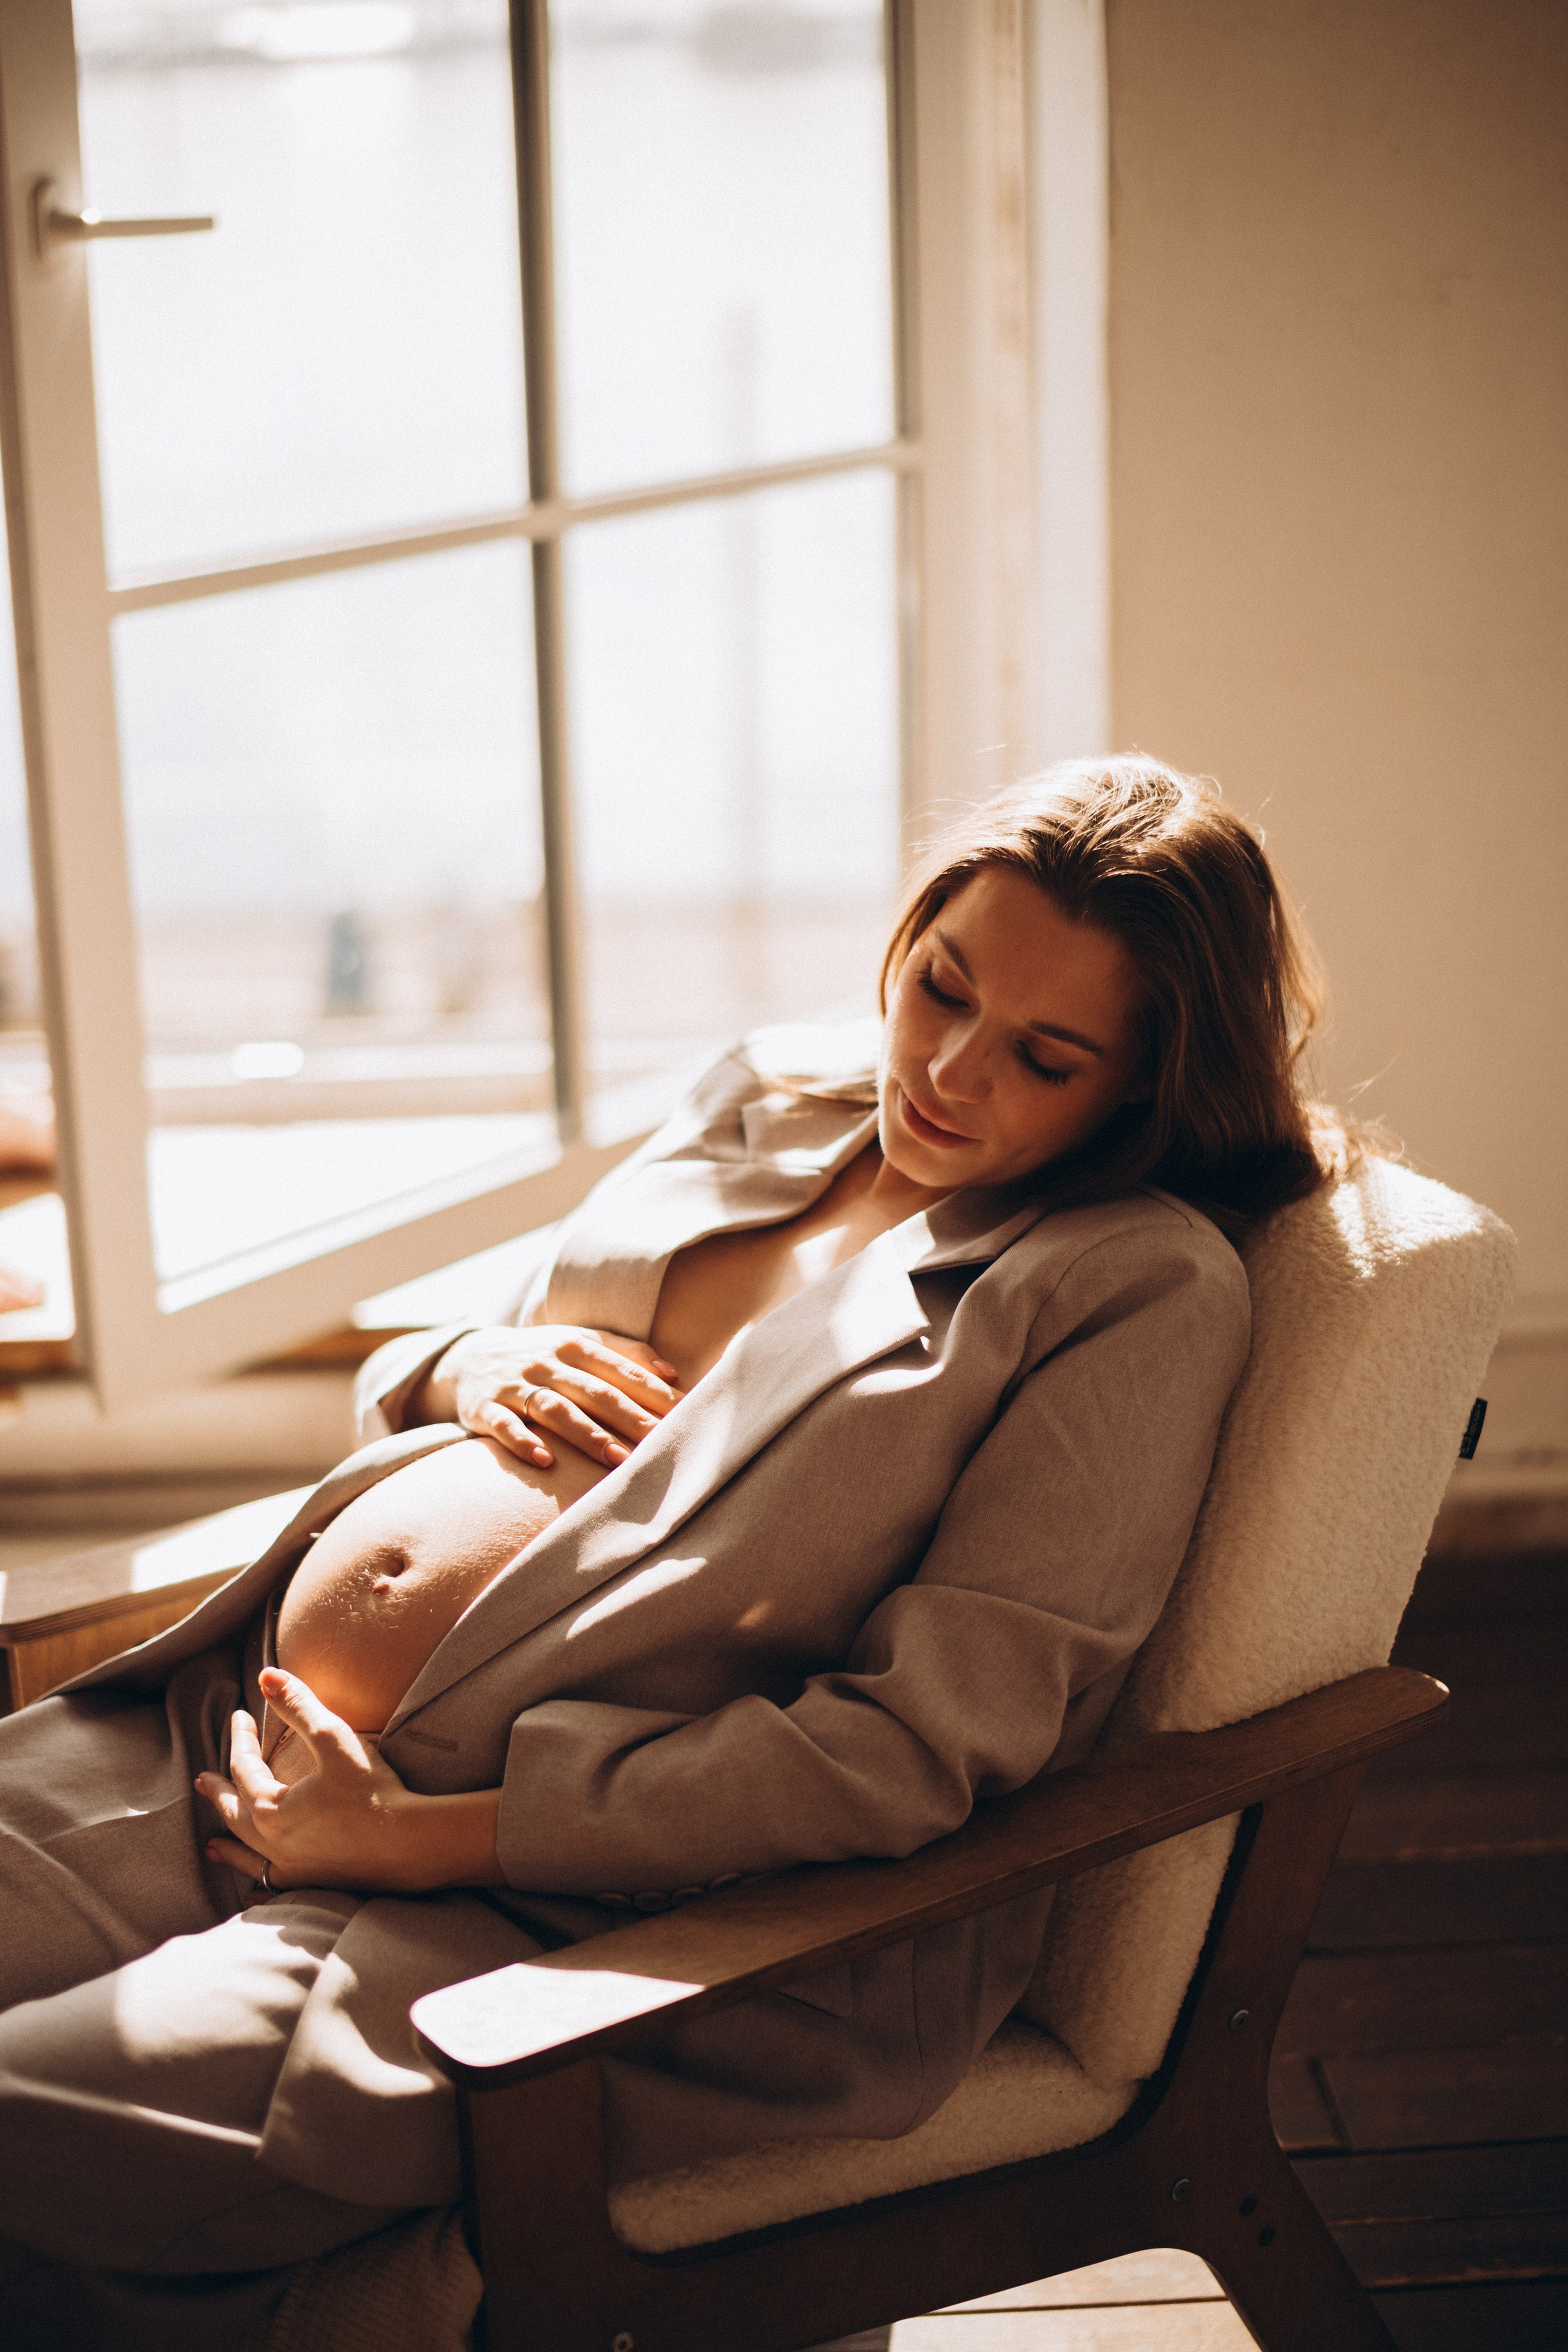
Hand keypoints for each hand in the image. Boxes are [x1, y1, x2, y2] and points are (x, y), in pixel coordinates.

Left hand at [197, 1667, 501, 1895]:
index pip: (244, 1767)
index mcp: (270, 1809)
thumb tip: (266, 1674)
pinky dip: (257, 1884)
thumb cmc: (373, 1791)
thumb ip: (298, 1706)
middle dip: (219, 1794)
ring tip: (211, 1846)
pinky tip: (254, 1891)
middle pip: (235, 1814)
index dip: (240, 1738)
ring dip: (228, 1846)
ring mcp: (291, 1869)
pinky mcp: (313, 1884)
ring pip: (247, 1856)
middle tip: (203, 1781)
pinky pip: (272, 1886)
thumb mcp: (333, 1739)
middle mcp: (272, 1844)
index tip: (240, 1716)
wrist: (410, 1844)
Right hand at [420, 1324, 680, 1470]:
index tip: (686, 1414)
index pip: (621, 1370)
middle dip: (631, 1418)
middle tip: (663, 1443)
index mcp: (576, 1345)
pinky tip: (544, 1461)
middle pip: (595, 1392)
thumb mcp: (580, 1343)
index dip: (654, 1392)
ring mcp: (516, 1386)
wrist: (471, 1357)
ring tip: (619, 1460)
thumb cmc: (543, 1356)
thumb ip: (626, 1354)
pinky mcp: (487, 1408)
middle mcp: (548, 1363)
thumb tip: (673, 1373)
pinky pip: (505, 1426)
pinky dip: (523, 1443)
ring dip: (588, 1436)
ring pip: (556, 1410)